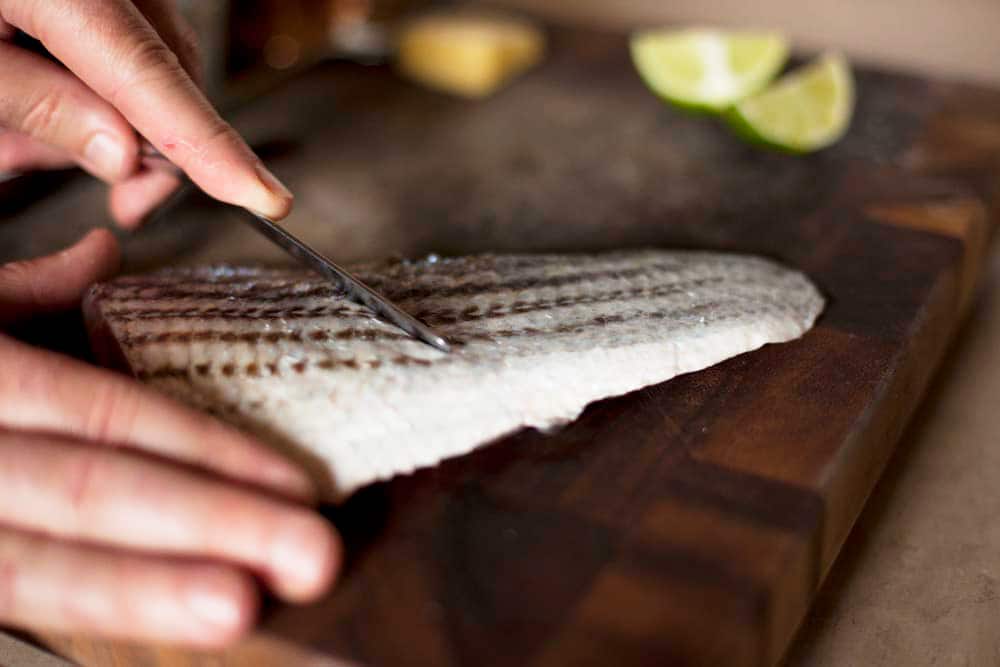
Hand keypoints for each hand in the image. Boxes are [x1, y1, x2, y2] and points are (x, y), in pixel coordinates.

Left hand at [0, 0, 292, 225]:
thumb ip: (35, 104)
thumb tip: (120, 154)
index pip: (151, 75)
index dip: (212, 145)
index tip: (266, 196)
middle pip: (166, 68)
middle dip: (151, 143)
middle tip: (124, 202)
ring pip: (150, 56)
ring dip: (117, 115)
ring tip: (38, 140)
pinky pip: (121, 33)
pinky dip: (96, 79)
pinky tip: (43, 100)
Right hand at [0, 230, 340, 645]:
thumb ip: (15, 290)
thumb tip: (106, 252)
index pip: (98, 411)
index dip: (202, 449)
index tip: (297, 483)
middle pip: (82, 492)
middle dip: (205, 528)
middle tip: (309, 557)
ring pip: (28, 568)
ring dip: (140, 592)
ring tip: (236, 609)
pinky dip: (74, 612)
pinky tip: (146, 626)